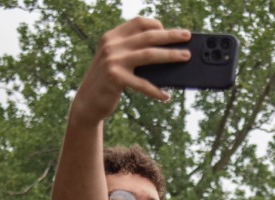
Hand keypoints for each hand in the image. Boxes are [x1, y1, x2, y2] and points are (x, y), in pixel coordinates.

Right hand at [72, 17, 191, 125]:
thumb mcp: (116, 60)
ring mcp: (112, 60)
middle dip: (171, 36)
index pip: (138, 23)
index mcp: (112, 36)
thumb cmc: (108, 81)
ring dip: (171, 55)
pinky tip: (166, 96)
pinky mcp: (115, 78)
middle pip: (148, 36)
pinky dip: (156, 90)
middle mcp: (111, 45)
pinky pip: (142, 83)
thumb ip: (133, 52)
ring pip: (149, 54)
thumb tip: (165, 53)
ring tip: (185, 57)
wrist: (87, 101)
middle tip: (187, 36)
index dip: (157, 25)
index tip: (171, 30)